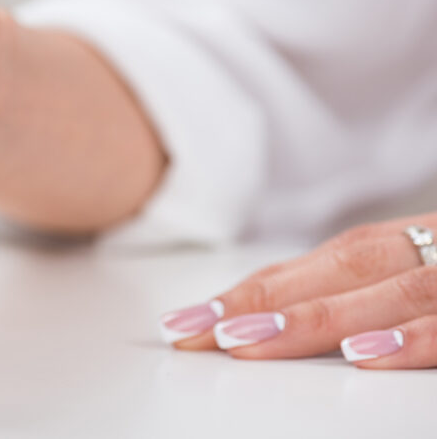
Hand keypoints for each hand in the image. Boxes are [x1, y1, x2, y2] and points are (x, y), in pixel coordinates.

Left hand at [160, 214, 436, 368]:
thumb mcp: (420, 272)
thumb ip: (362, 290)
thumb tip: (274, 318)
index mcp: (402, 246)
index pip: (313, 267)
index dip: (248, 291)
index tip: (187, 321)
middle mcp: (426, 252)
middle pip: (337, 270)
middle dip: (260, 300)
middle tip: (195, 330)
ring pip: (389, 291)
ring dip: (316, 315)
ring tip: (250, 338)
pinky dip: (411, 336)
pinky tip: (363, 353)